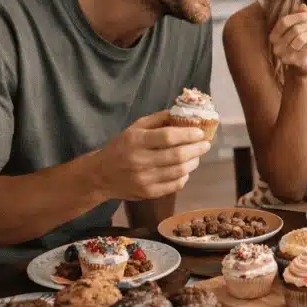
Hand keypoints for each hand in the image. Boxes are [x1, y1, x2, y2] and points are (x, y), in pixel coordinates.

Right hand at [90, 110, 210, 200]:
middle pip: (177, 155)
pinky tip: (185, 170)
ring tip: (197, 156)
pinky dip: (185, 176)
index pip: (168, 137)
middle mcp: (140, 160)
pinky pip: (175, 185)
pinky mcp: (148, 193)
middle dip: (197, 149)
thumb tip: (184, 113)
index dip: (188, 134)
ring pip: (179, 171)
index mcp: (136, 141)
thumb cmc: (122, 147)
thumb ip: (158, 119)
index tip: (200, 132)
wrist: (101, 175)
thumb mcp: (135, 128)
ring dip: (193, 162)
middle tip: (205, 144)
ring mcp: (144, 179)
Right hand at [269, 3, 306, 75]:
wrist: (303, 64)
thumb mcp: (297, 29)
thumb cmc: (299, 43)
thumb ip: (298, 17)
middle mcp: (276, 47)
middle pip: (294, 30)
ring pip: (301, 38)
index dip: (298, 16)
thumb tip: (303, 6)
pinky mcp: (296, 61)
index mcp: (273, 36)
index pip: (284, 22)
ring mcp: (285, 56)